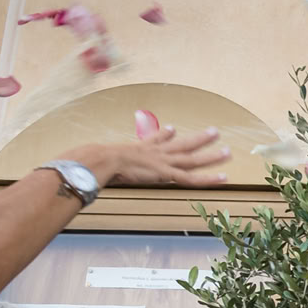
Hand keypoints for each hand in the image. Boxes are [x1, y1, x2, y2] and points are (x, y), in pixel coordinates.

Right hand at [69, 126, 229, 188]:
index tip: (172, 129)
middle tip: (215, 132)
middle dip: (198, 139)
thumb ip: (91, 159)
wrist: (97, 159)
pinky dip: (208, 178)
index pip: (154, 141)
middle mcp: (153, 153)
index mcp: (138, 149)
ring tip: (228, 151)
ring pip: (191, 158)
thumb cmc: (92, 161)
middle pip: (180, 145)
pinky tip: (224, 177)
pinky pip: (192, 178)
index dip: (164, 136)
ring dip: (211, 155)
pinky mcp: (165, 173)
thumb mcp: (97, 156)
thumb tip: (79, 162)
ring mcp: (161, 162)